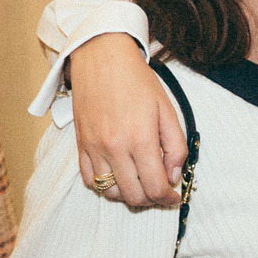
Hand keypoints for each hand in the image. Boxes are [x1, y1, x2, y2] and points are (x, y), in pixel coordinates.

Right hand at [72, 33, 185, 207]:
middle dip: (151, 199)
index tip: (173, 197)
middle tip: (159, 190)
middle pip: (133, 196)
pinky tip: (118, 175)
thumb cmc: (137, 81)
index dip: (167, 198)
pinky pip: (89, 181)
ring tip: (139, 183)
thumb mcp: (167, 110)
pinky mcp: (81, 145)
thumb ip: (176, 146)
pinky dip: (104, 186)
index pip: (155, 187)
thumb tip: (174, 175)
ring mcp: (94, 148)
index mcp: (140, 139)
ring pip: (110, 192)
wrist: (102, 58)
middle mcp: (114, 148)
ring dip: (128, 195)